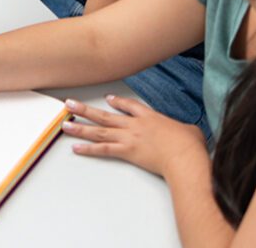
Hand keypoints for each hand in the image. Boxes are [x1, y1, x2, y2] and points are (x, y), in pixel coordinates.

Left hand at [61, 95, 206, 178]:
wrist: (184, 155)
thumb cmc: (189, 145)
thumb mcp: (190, 131)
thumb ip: (185, 130)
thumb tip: (189, 134)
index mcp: (150, 117)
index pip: (129, 106)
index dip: (117, 102)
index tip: (107, 99)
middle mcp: (135, 124)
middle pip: (105, 115)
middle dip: (86, 109)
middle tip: (69, 103)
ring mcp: (129, 137)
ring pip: (99, 130)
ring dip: (81, 126)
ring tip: (65, 123)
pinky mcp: (127, 151)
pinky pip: (103, 149)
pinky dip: (88, 148)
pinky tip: (76, 147)